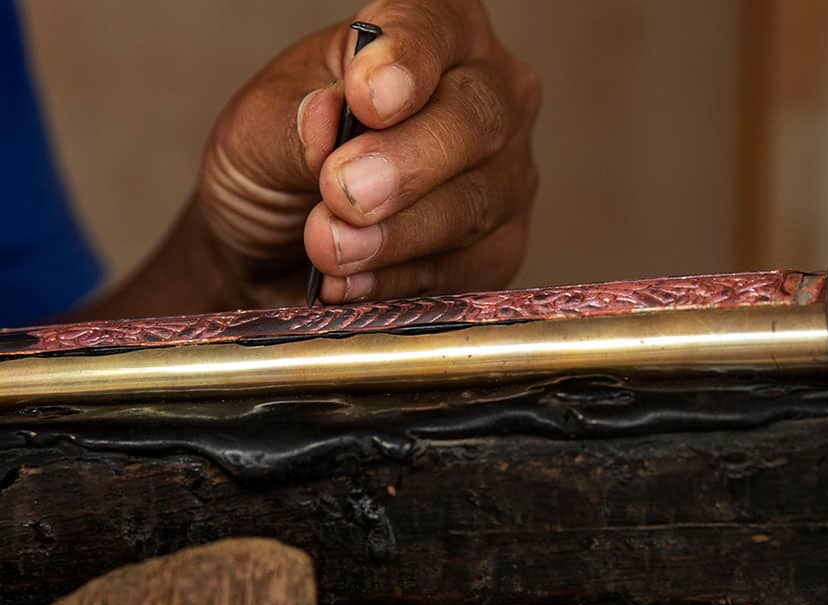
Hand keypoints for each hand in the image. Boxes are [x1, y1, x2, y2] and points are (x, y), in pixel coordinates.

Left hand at [197, 0, 540, 307]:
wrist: (277, 254)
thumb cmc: (276, 169)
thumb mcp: (253, 133)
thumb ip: (289, 123)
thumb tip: (327, 119)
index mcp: (430, 32)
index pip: (435, 28)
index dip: (407, 61)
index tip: (366, 101)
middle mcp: (485, 93)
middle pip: (476, 119)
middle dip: (405, 164)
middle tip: (342, 193)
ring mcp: (504, 174)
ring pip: (475, 203)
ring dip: (395, 234)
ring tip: (328, 247)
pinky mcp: (500, 248)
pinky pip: (468, 268)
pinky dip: (400, 280)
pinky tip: (351, 282)